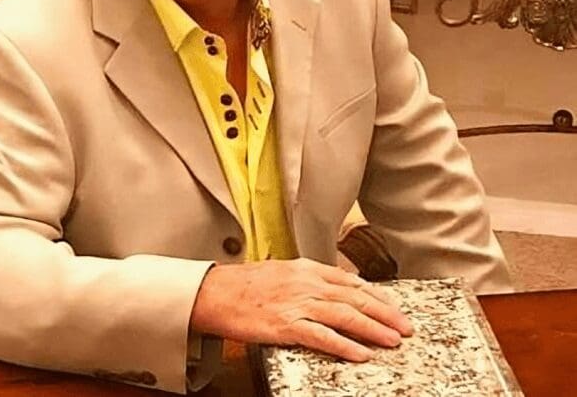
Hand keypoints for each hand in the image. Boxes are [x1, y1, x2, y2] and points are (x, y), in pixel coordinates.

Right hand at [189, 258, 412, 360]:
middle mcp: (305, 283)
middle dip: (384, 313)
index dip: (376, 295)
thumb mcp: (282, 272)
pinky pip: (321, 336)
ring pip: (344, 316)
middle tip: (406, 326)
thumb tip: (333, 289)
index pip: (349, 280)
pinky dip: (344, 345)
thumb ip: (308, 279)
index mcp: (305, 268)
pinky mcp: (286, 325)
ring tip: (394, 340)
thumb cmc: (245, 284)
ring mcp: (296, 303)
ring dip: (373, 329)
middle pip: (354, 298)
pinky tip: (361, 354)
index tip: (394, 306)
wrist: (216, 292)